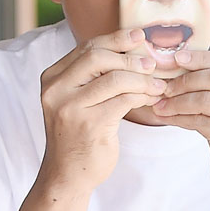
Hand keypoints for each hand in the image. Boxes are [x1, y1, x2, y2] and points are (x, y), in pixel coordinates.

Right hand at [39, 28, 165, 194]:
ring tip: (158, 85)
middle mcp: (55, 90)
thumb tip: (129, 47)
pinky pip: (124, 100)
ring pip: (114, 79)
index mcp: (51, 78)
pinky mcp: (89, 124)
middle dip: (130, 58)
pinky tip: (152, 99)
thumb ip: (91, 75)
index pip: (86, 48)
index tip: (139, 36)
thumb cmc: (78, 134)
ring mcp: (70, 107)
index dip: (116, 39)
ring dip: (142, 80)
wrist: (67, 174)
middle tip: (152, 63)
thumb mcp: (75, 99)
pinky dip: (143, 96)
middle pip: (98, 57)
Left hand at [152, 50, 209, 210]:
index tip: (174, 58)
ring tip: (159, 103)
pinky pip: (199, 121)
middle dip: (185, 79)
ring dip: (177, 100)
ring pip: (205, 99)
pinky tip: (166, 117)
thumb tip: (184, 67)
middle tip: (163, 84)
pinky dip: (179, 117)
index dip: (198, 58)